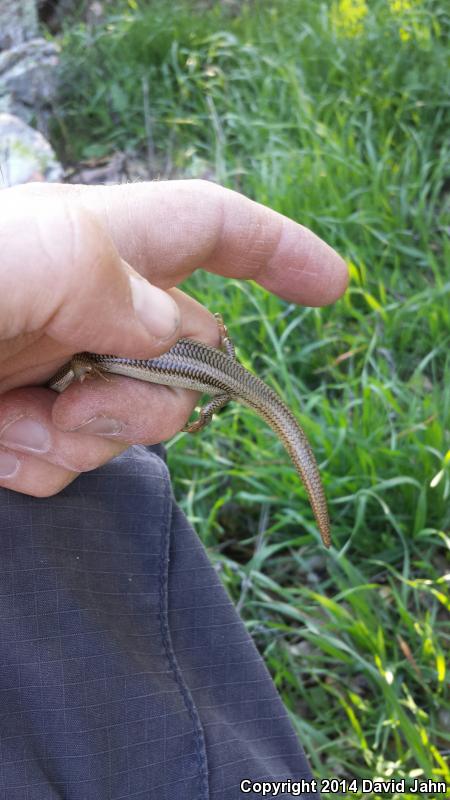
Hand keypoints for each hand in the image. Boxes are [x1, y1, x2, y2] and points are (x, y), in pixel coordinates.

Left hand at [0, 180, 347, 496]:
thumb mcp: (19, 258)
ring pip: (137, 417)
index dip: (277, 250)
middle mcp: (84, 306)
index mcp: (93, 247)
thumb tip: (168, 331)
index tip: (331, 287)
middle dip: (163, 390)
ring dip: (92, 435)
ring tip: (23, 419)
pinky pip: (73, 458)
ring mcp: (55, 367)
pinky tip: (2, 441)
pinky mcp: (21, 419)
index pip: (209, 229)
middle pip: (188, 350)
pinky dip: (46, 464)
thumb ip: (102, 278)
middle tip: (85, 397)